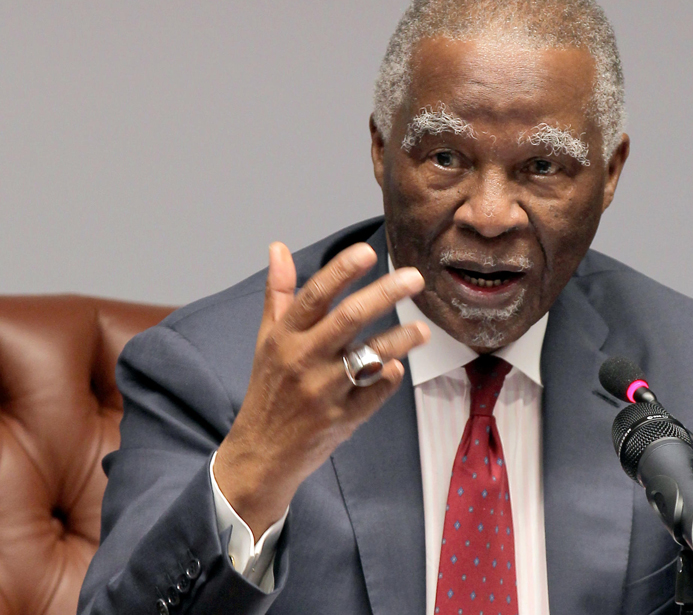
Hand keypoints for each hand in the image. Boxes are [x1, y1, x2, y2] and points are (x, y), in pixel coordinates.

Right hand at [214, 241, 429, 538]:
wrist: (262, 454)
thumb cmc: (269, 390)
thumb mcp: (268, 340)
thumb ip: (279, 294)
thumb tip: (278, 248)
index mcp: (284, 338)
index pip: (314, 295)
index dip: (342, 270)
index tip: (368, 252)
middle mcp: (303, 361)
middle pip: (349, 318)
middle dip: (386, 293)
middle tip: (415, 278)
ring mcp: (324, 391)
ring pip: (371, 356)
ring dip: (402, 338)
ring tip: (422, 330)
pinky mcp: (343, 418)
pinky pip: (377, 391)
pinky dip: (390, 376)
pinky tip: (397, 367)